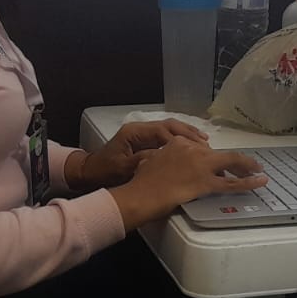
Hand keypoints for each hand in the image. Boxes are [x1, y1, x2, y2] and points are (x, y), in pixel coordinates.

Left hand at [70, 120, 208, 189]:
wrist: (92, 171)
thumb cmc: (105, 170)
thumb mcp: (124, 167)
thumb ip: (143, 160)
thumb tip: (162, 156)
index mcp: (134, 132)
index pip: (161, 130)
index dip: (179, 139)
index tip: (193, 147)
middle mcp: (140, 128)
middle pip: (169, 126)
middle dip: (188, 133)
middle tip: (204, 143)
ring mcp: (143, 133)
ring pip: (170, 129)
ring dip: (187, 134)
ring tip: (204, 141)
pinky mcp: (146, 140)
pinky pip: (167, 136)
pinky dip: (181, 140)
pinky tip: (192, 144)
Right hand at [108, 138, 268, 229]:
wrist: (140, 195)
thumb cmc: (140, 182)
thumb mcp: (148, 161)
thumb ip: (158, 157)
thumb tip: (158, 159)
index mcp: (178, 143)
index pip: (203, 148)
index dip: (213, 158)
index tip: (219, 164)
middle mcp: (192, 150)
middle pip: (219, 154)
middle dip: (235, 161)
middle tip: (246, 166)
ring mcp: (201, 165)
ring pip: (231, 163)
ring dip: (247, 167)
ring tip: (258, 170)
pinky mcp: (205, 183)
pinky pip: (232, 183)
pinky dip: (248, 182)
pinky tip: (260, 181)